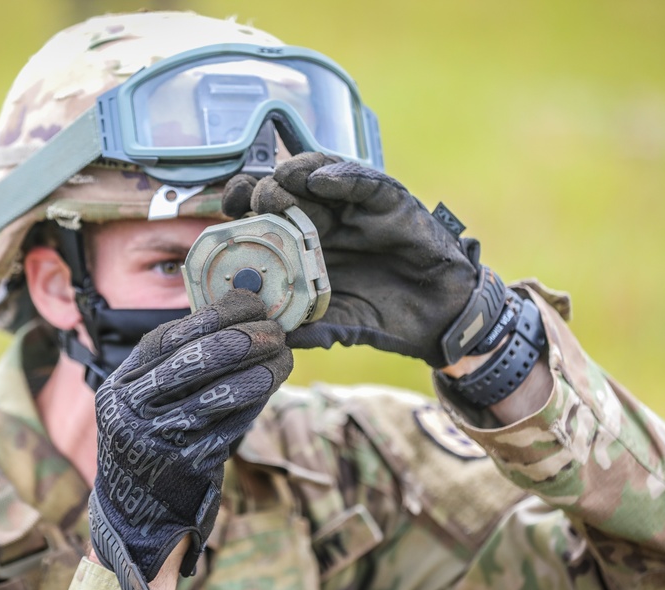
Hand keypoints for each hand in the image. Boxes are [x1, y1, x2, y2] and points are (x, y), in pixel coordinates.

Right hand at [88, 289, 291, 589]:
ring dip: (262, 370)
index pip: (174, 336)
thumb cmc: (152, 440)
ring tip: (283, 357)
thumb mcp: (146, 399)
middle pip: (198, 358)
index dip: (218, 314)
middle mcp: (132, 409)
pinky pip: (232, 426)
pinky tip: (271, 388)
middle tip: (276, 331)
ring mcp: (157, 440)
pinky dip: (257, 404)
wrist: (134, 512)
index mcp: (121, 383)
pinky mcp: (186, 467)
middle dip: (246, 337)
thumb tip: (242, 315)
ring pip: (221, 393)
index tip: (253, 303)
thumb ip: (181, 362)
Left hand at [223, 153, 503, 368]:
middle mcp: (327, 218)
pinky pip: (364, 181)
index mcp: (307, 242)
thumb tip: (270, 339)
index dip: (244, 209)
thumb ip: (307, 327)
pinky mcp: (390, 200)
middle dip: (263, 190)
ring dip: (295, 174)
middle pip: (286, 189)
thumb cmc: (384, 314)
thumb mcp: (337, 323)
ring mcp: (357, 207)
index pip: (267, 215)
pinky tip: (318, 179)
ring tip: (279, 180)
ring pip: (321, 175)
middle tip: (249, 200)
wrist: (438, 317)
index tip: (225, 214)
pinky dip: (341, 176)